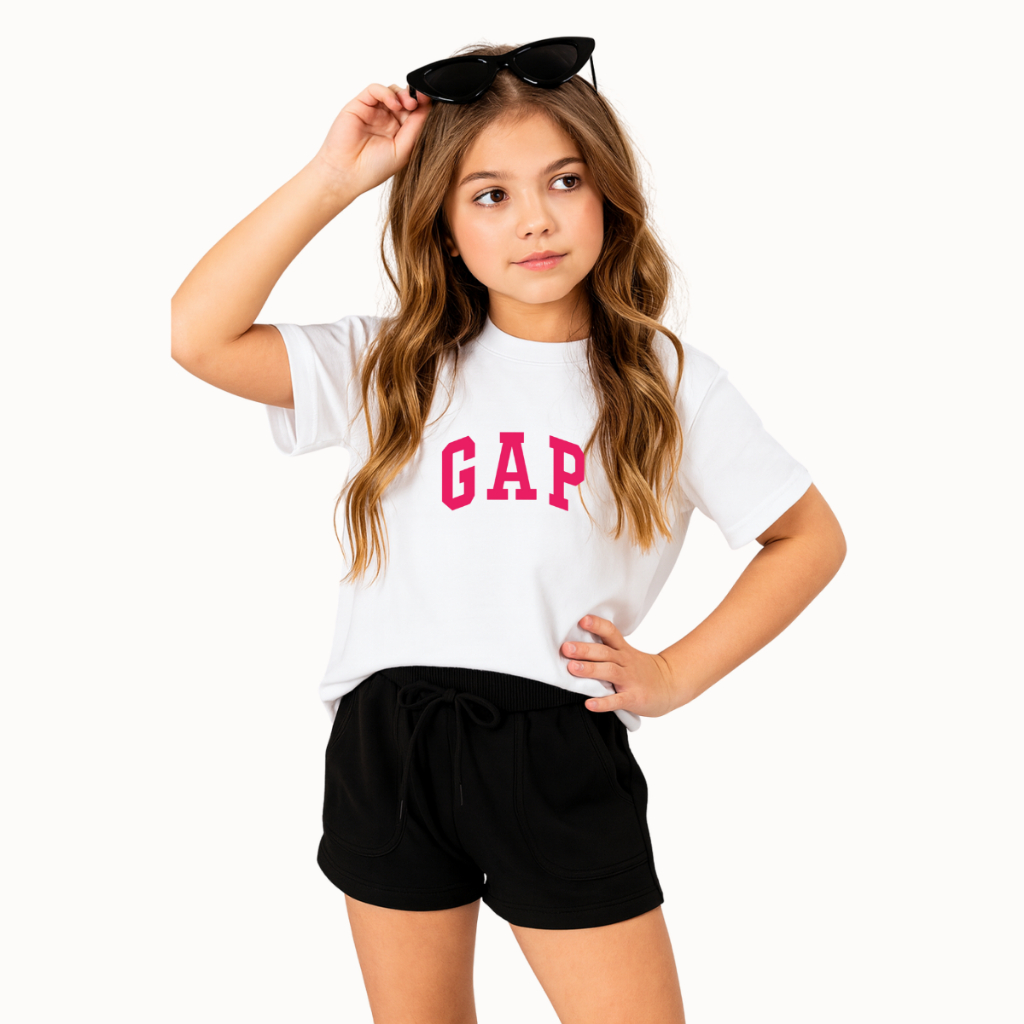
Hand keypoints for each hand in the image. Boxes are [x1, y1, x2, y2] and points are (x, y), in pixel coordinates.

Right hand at [313, 83, 431, 195]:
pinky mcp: (360, 104)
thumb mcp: (404, 149)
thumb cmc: (373, 168)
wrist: (347, 173)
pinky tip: (394, 104)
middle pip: (406, 99)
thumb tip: (429, 107)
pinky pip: (375, 90)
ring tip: (409, 104)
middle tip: (422, 100)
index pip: (416, 113)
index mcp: (400, 133)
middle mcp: (388, 121)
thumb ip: (416, 128)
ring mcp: (374, 112)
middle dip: (416, 98)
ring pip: (392, 92)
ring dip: (403, 94)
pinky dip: (387, 92)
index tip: (432, 103)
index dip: (425, 106)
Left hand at [562, 615, 685, 717]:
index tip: (582, 620)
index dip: (597, 625)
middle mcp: (626, 662)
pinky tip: (589, 704)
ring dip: (590, 669)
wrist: (670, 685)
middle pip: (605, 652)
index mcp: (623, 650)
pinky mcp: (634, 698)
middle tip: (566, 648)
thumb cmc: (642, 670)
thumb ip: (606, 650)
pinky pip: (617, 700)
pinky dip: (603, 702)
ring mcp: (630, 680)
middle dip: (584, 649)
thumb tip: (575, 644)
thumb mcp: (627, 654)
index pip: (610, 632)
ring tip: (573, 668)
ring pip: (609, 671)